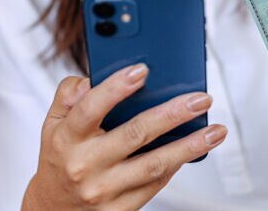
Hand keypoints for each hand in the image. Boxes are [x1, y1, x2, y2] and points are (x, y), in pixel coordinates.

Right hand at [23, 64, 226, 209]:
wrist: (53, 209)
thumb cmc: (60, 157)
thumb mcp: (52, 124)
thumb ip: (68, 95)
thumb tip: (91, 78)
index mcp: (67, 138)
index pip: (90, 109)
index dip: (116, 88)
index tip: (143, 70)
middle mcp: (85, 164)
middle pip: (135, 135)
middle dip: (173, 114)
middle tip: (201, 99)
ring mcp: (103, 190)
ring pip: (154, 165)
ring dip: (189, 146)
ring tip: (215, 130)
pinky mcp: (119, 210)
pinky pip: (155, 185)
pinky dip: (176, 166)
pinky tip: (194, 150)